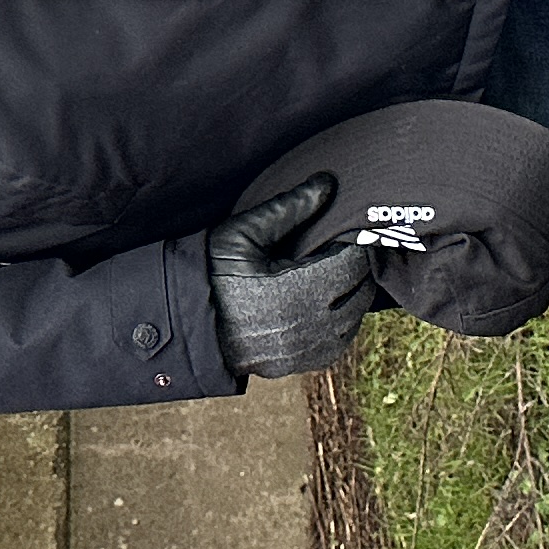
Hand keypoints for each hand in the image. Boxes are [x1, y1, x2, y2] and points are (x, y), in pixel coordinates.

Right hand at [205, 175, 390, 380]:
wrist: (187, 322)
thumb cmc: (212, 272)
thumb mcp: (244, 232)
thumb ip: (289, 207)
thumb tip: (328, 184)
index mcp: (299, 289)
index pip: (354, 263)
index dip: (354, 244)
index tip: (343, 233)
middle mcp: (309, 325)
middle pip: (360, 292)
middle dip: (357, 269)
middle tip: (340, 250)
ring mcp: (304, 350)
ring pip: (354, 320)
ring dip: (351, 296)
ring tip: (333, 275)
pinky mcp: (297, 364)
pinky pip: (337, 344)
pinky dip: (339, 324)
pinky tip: (324, 305)